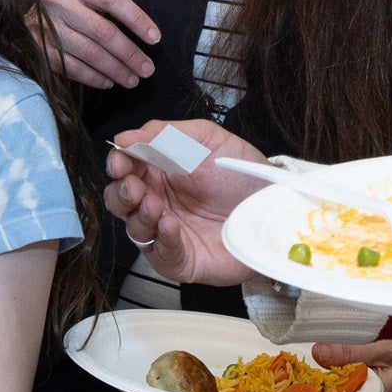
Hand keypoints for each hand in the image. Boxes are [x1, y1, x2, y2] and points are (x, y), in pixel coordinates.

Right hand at [35, 0, 154, 88]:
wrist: (27, 23)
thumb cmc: (69, 5)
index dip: (136, 19)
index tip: (155, 38)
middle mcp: (58, 3)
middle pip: (103, 31)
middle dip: (129, 53)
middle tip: (148, 69)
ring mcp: (47, 29)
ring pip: (90, 53)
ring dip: (116, 69)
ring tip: (133, 79)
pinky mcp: (41, 51)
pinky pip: (73, 68)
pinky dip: (94, 78)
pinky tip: (109, 82)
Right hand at [105, 119, 274, 286]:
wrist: (273, 205)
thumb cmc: (242, 174)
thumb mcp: (207, 140)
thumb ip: (166, 133)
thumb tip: (125, 136)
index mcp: (159, 171)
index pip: (124, 166)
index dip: (118, 163)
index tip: (121, 160)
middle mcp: (158, 201)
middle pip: (119, 199)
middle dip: (121, 192)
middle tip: (134, 186)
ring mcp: (166, 231)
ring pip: (133, 228)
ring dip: (139, 215)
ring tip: (155, 204)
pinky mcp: (180, 258)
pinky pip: (160, 253)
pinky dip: (161, 239)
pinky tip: (169, 224)